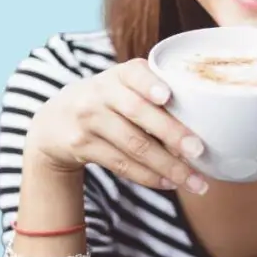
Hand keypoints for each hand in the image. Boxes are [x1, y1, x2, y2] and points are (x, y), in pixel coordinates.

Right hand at [24, 58, 208, 193]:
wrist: (54, 121)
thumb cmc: (107, 101)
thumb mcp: (121, 86)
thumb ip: (153, 94)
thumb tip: (201, 124)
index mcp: (118, 74)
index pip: (134, 74)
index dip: (150, 84)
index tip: (167, 96)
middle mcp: (100, 93)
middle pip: (138, 114)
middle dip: (172, 133)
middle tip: (200, 150)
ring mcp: (88, 120)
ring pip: (133, 146)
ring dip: (168, 166)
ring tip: (195, 181)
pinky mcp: (82, 146)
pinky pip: (121, 164)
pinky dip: (148, 176)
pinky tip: (169, 182)